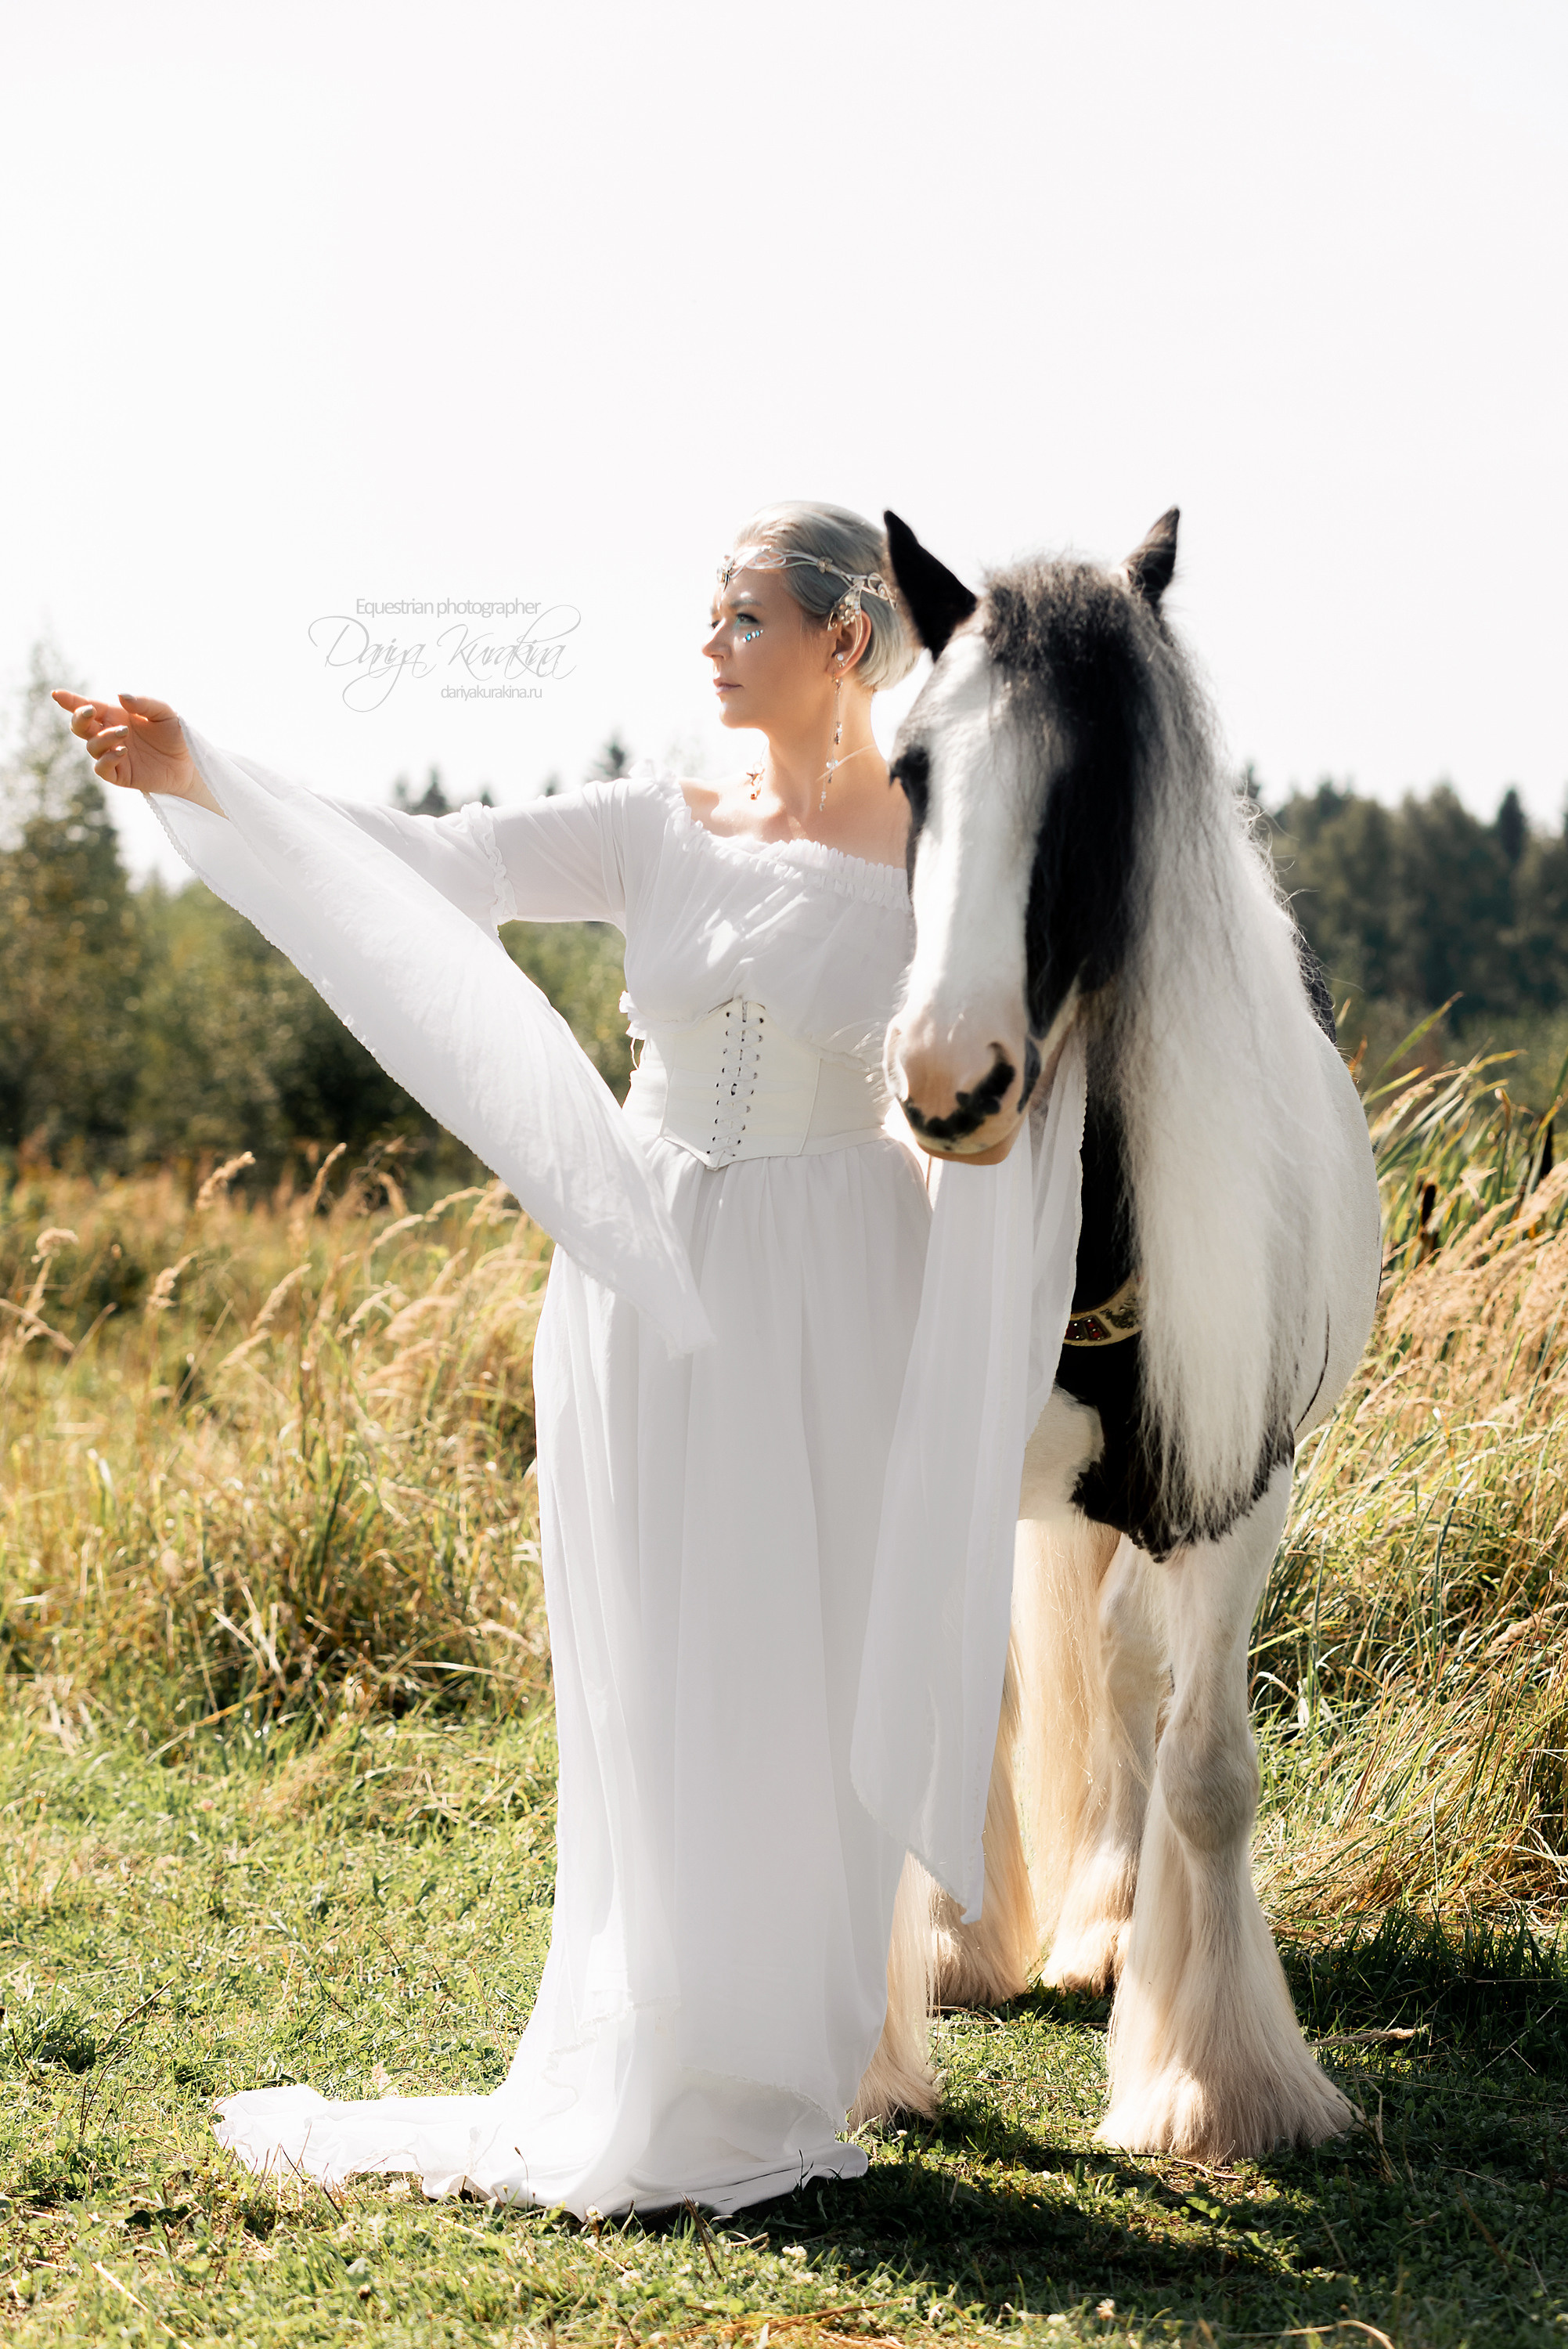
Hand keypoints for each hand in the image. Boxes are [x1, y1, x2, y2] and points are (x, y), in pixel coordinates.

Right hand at [51, 691, 221, 812]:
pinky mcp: (120, 775)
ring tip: (124, 734)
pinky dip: (106, 759)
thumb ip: (143, 703)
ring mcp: (113, 755)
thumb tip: (120, 695)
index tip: (56, 694)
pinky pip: (102, 769)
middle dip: (79, 718)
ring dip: (103, 737)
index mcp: (116, 716)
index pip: (88, 707)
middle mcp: (110, 734)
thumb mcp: (164, 713)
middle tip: (91, 711)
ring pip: (92, 746)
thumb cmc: (176, 734)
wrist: (190, 763)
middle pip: (81, 727)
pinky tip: (121, 751)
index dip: (70, 701)